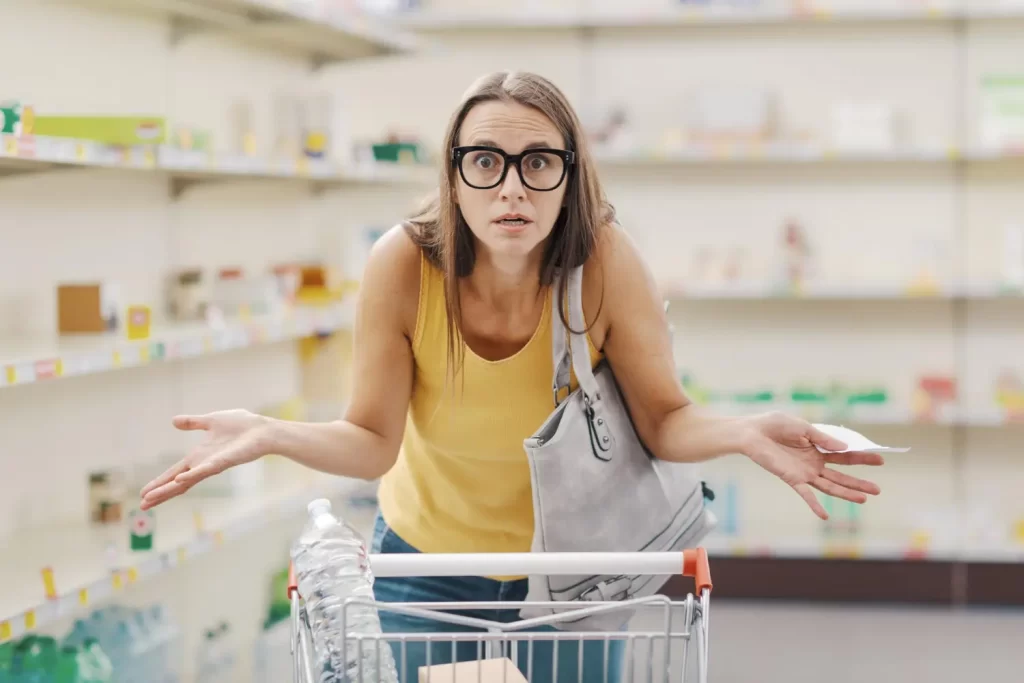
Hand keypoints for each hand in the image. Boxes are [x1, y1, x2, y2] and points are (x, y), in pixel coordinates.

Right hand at [139, 409, 271, 509]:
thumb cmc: (242, 425)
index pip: (174, 473)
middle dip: (160, 493)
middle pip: (177, 483)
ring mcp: (213, 465)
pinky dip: (192, 475)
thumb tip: (173, 421)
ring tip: (151, 499)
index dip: (159, 482)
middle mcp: (203, 464)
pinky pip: (206, 470)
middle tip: (142, 505)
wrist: (263, 428)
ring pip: (187, 481)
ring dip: (168, 489)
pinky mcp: (224, 462)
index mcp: (199, 456)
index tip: (143, 493)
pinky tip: (179, 480)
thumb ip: (193, 422)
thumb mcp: (210, 420)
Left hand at [740, 412, 883, 519]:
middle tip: (878, 489)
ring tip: (864, 499)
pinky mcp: (791, 478)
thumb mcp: (802, 427)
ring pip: (829, 485)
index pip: (845, 454)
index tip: (881, 458)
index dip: (862, 457)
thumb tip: (844, 447)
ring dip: (846, 493)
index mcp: (818, 448)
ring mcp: (804, 472)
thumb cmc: (774, 425)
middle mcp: (814, 463)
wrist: (751, 432)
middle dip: (859, 481)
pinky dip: (814, 505)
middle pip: (841, 475)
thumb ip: (822, 438)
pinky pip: (805, 494)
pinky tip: (825, 516)